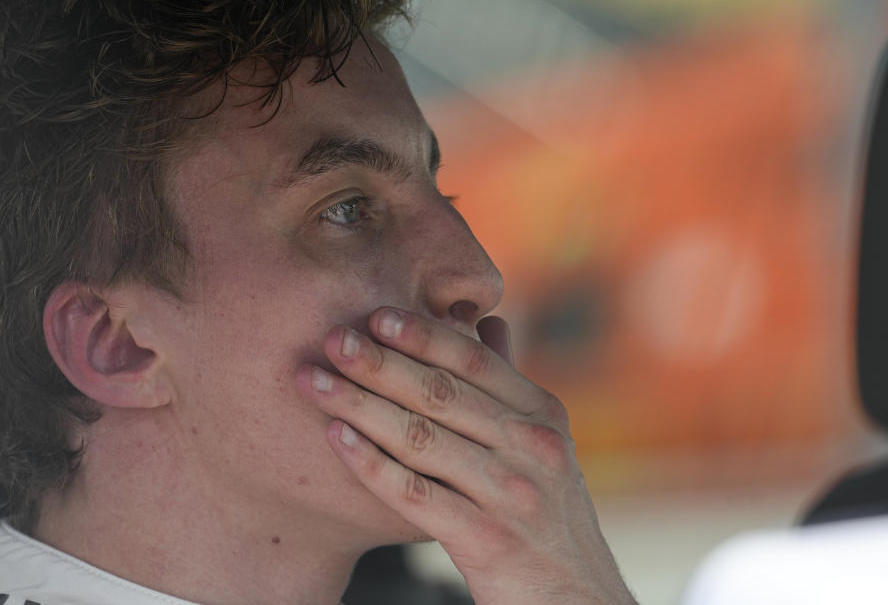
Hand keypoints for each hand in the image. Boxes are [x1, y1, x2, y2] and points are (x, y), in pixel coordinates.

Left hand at [297, 307, 635, 604]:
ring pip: (420, 437)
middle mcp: (532, 447)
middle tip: (331, 337)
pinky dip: (371, 462)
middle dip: (379, 362)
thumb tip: (489, 322)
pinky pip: (414, 493)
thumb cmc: (546, 515)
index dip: (422, 334)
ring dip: (360, 404)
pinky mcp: (486, 539)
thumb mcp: (542, 446)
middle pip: (441, 393)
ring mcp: (511, 493)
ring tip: (313, 381)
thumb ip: (509, 388)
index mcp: (542, 414)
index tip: (374, 314)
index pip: (474, 362)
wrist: (576, 599)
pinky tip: (335, 438)